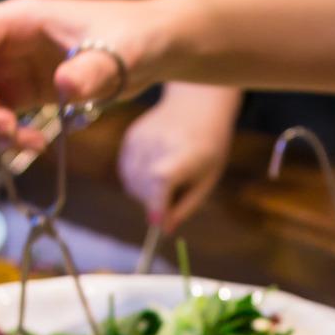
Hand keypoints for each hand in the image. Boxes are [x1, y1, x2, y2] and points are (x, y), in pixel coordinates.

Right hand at [0, 0, 164, 146]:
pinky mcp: (24, 93)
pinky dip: (6, 135)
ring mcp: (11, 68)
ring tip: (21, 140)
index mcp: (18, 18)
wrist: (152, 49)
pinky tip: (34, 144)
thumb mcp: (117, 51)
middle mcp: (6, 42)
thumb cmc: (134, 35)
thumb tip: (65, 86)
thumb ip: (91, 69)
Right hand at [118, 85, 241, 231]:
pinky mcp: (130, 137)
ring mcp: (141, 138)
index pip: (162, 178)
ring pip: (131, 184)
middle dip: (154, 204)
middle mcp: (159, 143)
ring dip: (144, 193)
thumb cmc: (208, 148)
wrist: (197, 105)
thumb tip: (164, 230)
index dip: (157, 203)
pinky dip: (137, 180)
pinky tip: (154, 168)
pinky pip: (126, 173)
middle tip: (174, 197)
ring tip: (167, 180)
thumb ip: (186, 206)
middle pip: (144, 188)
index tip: (158, 223)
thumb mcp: (207, 180)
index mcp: (186, 153)